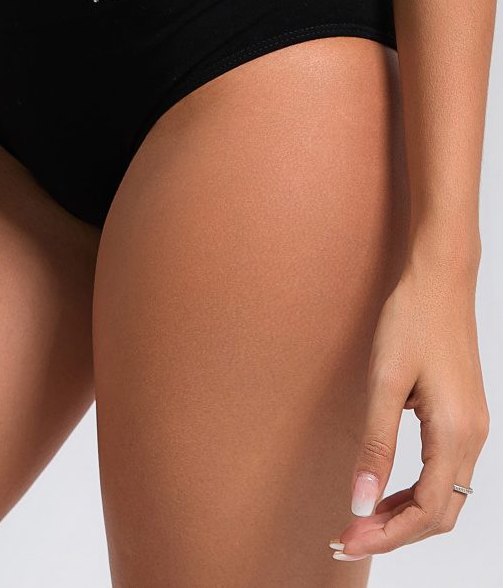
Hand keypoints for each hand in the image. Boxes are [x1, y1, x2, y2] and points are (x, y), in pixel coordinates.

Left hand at [330, 237, 488, 561]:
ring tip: (360, 520)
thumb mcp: (385, 381)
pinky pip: (445, 474)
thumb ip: (375, 445)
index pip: (426, 512)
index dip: (385, 535)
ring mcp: (473, 427)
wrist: (440, 278)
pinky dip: (415, 492)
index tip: (345, 540)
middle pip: (439, 514)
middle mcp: (473, 437)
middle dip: (394, 534)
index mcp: (456, 433)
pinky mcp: (465, 417)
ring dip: (404, 515)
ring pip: (445, 498)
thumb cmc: (412, 320)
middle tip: (345, 538)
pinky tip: (384, 489)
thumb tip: (361, 503)